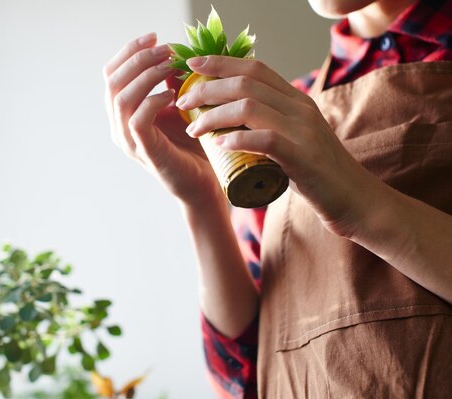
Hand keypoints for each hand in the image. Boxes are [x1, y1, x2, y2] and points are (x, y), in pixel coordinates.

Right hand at [103, 34, 223, 207]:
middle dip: (139, 59)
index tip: (154, 37)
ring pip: (121, 99)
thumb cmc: (192, 146)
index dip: (129, 52)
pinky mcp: (145, 151)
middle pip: (113, 83)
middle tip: (166, 50)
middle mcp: (118, 127)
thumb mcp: (178, 107)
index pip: (112, 75)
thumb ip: (169, 84)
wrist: (203, 183)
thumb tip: (172, 55)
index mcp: (122, 114)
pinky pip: (137, 120)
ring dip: (146, 76)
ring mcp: (129, 141)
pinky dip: (153, 102)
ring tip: (171, 66)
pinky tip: (173, 96)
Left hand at [178, 56, 377, 237]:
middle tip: (182, 102)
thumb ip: (268, 125)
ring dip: (213, 115)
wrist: (352, 199)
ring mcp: (303, 130)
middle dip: (207, 88)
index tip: (191, 65)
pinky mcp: (303, 156)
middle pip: (245, 83)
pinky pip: (266, 139)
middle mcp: (300, 107)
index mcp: (296, 99)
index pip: (254, 69)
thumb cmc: (315, 173)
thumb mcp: (292, 139)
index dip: (220, 63)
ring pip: (249, 107)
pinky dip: (238, 138)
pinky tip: (219, 144)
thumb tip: (228, 122)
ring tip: (194, 128)